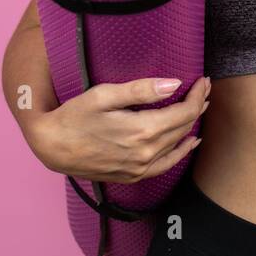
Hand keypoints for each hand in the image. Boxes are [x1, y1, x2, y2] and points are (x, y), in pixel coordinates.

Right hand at [26, 76, 210, 184]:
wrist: (52, 147)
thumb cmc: (74, 116)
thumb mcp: (104, 95)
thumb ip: (141, 90)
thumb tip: (174, 84)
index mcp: (142, 130)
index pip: (184, 112)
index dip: (197, 95)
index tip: (203, 80)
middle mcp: (145, 153)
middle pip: (183, 127)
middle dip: (197, 105)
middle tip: (203, 88)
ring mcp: (139, 167)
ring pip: (177, 144)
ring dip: (191, 124)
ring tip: (200, 106)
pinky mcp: (133, 175)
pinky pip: (166, 164)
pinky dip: (181, 152)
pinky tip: (190, 142)